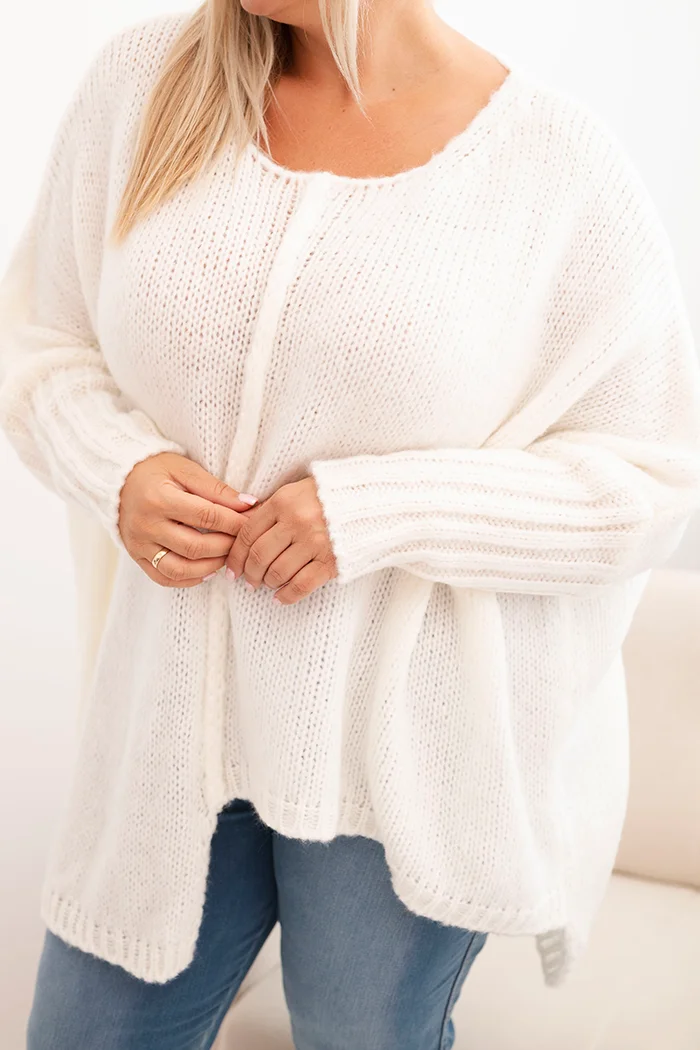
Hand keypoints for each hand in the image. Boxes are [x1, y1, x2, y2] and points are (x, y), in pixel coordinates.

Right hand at [118, 451, 258, 586]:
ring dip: (210, 567)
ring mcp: (139, 544)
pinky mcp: (136, 556)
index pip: (206, 516)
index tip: (252, 522)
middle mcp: (146, 525)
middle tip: (243, 541)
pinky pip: (164, 578)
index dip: (234, 522)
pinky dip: (189, 579)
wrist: (118, 479)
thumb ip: (217, 489)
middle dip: (227, 546)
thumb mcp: (186, 470)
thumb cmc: (155, 470)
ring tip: (227, 556)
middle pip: (195, 547)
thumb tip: (249, 505)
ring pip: (180, 569)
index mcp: (159, 498)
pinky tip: (206, 570)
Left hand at [224, 475, 336, 603]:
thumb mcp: (296, 492)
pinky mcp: (331, 561)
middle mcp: (297, 522)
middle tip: (248, 581)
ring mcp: (315, 543)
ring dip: (267, 583)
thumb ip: (270, 509)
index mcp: (284, 502)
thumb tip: (240, 530)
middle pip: (259, 556)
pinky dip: (286, 595)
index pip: (247, 533)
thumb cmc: (329, 496)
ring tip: (266, 584)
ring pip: (277, 573)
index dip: (235, 556)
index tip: (232, 570)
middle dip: (249, 574)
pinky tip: (280, 598)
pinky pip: (301, 585)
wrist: (371, 502)